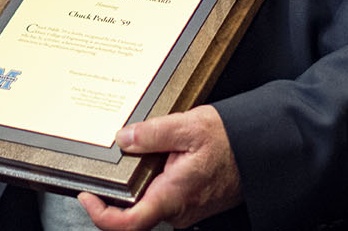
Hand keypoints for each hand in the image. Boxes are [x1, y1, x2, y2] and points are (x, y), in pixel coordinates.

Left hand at [78, 106, 241, 230]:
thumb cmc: (231, 140)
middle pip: (133, 213)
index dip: (100, 215)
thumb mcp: (188, 126)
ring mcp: (184, 208)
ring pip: (147, 202)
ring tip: (135, 150)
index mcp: (173, 195)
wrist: (261, 149)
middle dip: (115, 190)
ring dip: (135, 182)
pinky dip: (151, 178)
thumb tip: (123, 138)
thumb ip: (151, 134)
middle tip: (107, 162)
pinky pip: (161, 195)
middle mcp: (177, 209)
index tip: (87, 196)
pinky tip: (154, 155)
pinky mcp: (189, 201)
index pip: (128, 224)